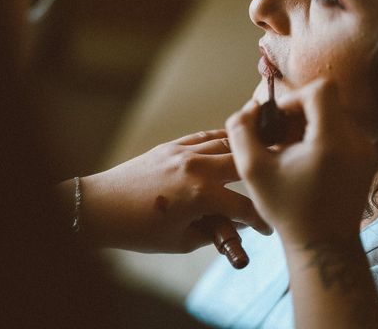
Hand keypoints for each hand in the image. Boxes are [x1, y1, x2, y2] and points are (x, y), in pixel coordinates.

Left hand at [72, 130, 270, 252]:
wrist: (101, 206)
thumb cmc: (139, 230)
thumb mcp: (181, 241)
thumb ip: (214, 231)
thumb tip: (236, 224)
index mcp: (201, 195)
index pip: (245, 206)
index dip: (261, 219)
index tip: (268, 227)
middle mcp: (197, 167)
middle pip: (243, 162)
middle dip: (262, 170)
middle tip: (275, 176)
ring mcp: (184, 152)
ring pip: (226, 142)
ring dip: (244, 149)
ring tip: (262, 150)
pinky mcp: (172, 145)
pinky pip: (204, 137)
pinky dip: (221, 140)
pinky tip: (231, 143)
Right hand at [226, 79, 377, 244]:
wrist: (325, 245)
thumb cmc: (288, 209)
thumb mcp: (252, 170)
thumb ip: (240, 132)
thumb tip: (248, 109)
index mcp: (332, 140)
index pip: (321, 89)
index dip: (294, 98)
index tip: (278, 121)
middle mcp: (357, 140)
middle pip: (327, 101)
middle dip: (298, 113)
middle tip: (279, 137)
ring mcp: (366, 150)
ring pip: (334, 115)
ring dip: (309, 124)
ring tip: (290, 151)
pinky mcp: (367, 160)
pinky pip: (343, 131)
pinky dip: (321, 136)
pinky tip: (305, 160)